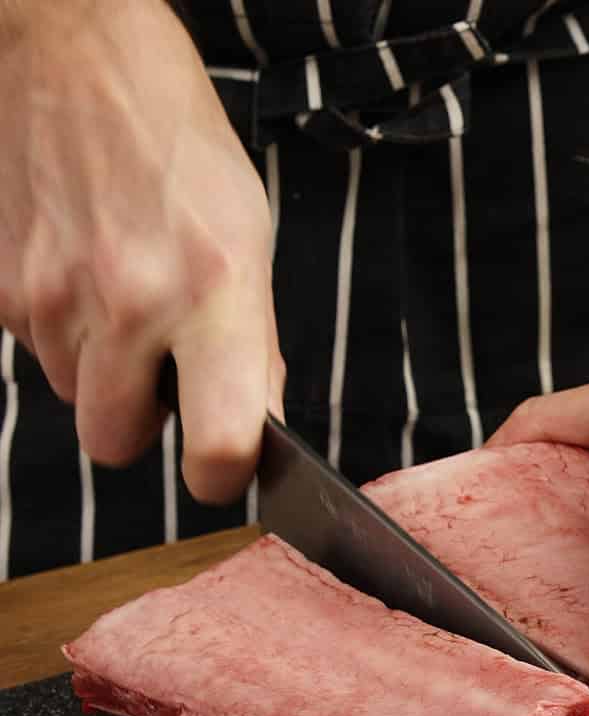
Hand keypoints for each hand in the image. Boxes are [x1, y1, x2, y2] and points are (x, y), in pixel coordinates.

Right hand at [0, 0, 282, 502]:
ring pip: (74, 399)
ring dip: (102, 374)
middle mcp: (131, 303)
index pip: (219, 441)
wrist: (80, 55)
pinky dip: (65, 334)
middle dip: (143, 425)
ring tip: (128, 303)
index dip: (222, 476)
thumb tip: (254, 423)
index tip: (223, 473)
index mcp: (213, 294)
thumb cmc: (182, 150)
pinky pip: (38, 352)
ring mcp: (55, 295)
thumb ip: (253, 345)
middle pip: (116, 445)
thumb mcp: (251, 244)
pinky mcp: (4, 284)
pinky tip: (88, 277)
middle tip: (167, 376)